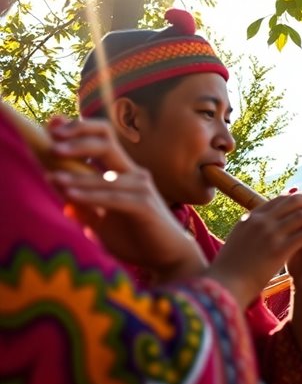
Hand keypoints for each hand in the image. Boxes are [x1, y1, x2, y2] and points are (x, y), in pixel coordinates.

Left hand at [45, 117, 204, 280]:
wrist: (168, 258)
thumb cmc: (137, 239)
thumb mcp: (103, 222)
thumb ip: (85, 206)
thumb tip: (61, 194)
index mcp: (123, 172)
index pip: (102, 138)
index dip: (77, 128)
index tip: (51, 125)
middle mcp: (133, 173)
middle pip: (105, 140)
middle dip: (77, 136)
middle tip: (52, 144)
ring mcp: (141, 187)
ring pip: (103, 174)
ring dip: (76, 176)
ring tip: (51, 177)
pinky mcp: (144, 205)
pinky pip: (112, 197)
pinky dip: (90, 196)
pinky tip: (70, 196)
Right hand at [211, 194, 301, 308]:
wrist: (222, 286)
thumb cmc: (229, 271)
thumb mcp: (237, 243)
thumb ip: (249, 232)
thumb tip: (257, 230)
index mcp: (250, 218)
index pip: (280, 200)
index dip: (301, 198)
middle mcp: (260, 221)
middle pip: (294, 202)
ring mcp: (269, 233)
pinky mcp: (278, 249)